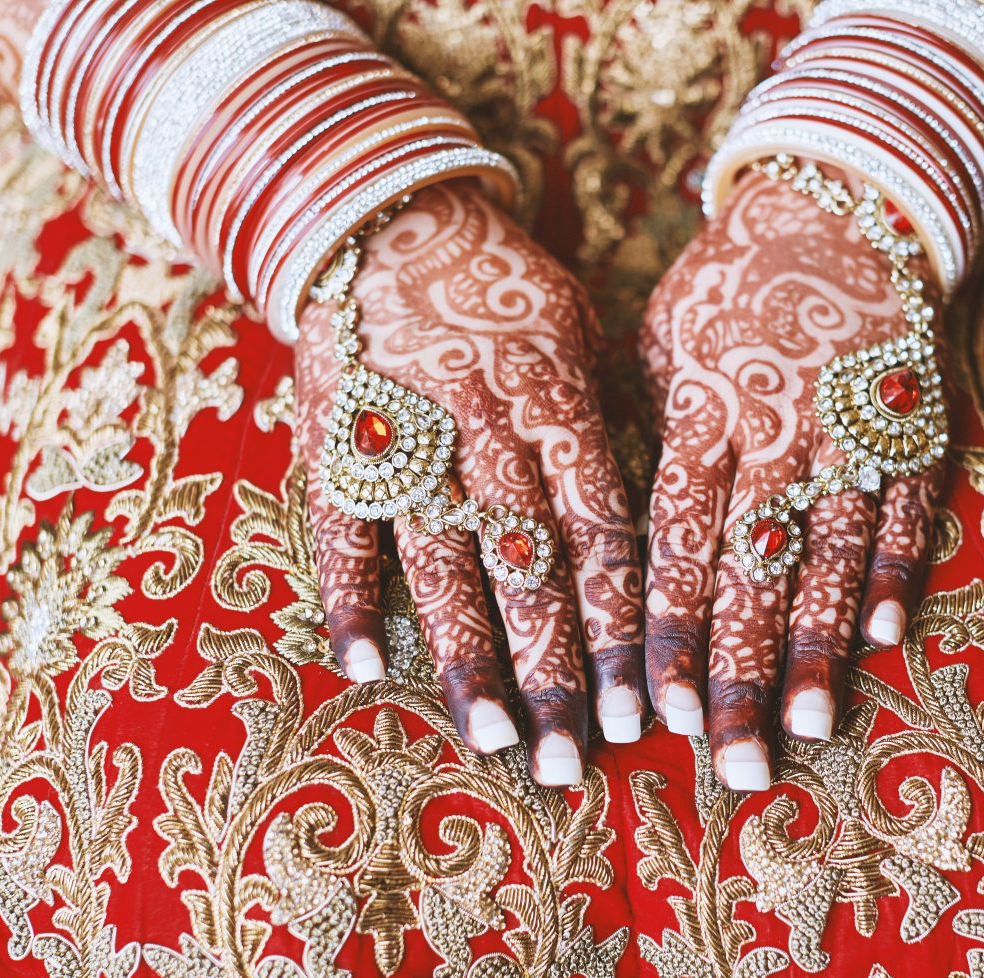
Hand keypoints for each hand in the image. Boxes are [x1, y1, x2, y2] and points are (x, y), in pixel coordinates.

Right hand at [294, 183, 644, 786]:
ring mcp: (403, 434)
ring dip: (468, 655)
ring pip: (441, 561)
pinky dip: (348, 594)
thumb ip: (603, 429)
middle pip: (527, 566)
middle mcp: (482, 425)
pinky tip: (363, 666)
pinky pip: (339, 525)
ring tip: (494, 738)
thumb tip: (650, 531)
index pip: (600, 531)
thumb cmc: (503, 284)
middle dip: (555, 669)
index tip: (646, 706)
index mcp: (554, 399)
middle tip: (577, 758)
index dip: (623, 626)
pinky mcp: (334, 439)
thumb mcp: (578, 331)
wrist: (386, 212)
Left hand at [640, 170, 947, 790]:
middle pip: (753, 574)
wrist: (840, 202)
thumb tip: (622, 536)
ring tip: (809, 728)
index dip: (665, 634)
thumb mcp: (663, 343)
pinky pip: (904, 514)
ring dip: (818, 650)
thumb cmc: (727, 282)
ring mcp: (852, 434)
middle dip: (738, 675)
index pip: (676, 546)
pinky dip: (892, 576)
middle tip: (734, 764)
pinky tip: (882, 641)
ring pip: (831, 560)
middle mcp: (778, 434)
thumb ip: (653, 439)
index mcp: (703, 414)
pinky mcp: (913, 429)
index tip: (651, 713)